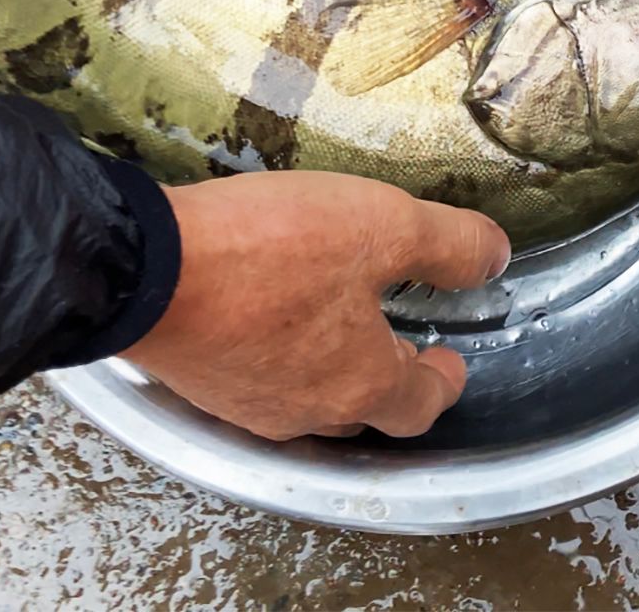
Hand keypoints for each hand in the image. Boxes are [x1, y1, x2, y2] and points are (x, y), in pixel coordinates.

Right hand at [121, 171, 509, 439]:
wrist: (144, 268)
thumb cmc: (271, 250)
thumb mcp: (381, 224)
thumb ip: (447, 244)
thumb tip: (495, 257)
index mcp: (360, 382)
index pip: (419, 405)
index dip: (443, 384)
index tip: (451, 365)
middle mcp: (305, 408)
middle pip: (362, 413)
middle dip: (389, 384)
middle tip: (399, 350)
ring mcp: (245, 403)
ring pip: (306, 404)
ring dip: (332, 376)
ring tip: (338, 338)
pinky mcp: (198, 381)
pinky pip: (256, 384)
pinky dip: (279, 363)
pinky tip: (269, 327)